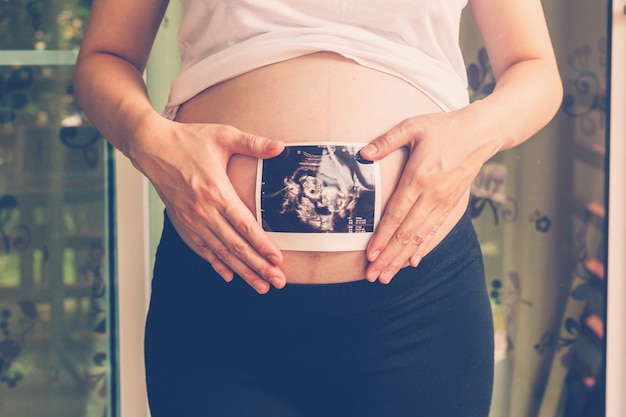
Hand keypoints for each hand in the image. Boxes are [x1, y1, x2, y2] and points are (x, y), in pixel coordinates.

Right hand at [131, 118, 285, 293]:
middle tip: (277, 281)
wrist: (151, 146)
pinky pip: (201, 248)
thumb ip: (253, 143)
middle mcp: (203, 211)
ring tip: (260, 286)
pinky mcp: (182, 222)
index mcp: (216, 192)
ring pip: (221, 252)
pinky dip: (215, 263)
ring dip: (241, 271)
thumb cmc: (188, 140)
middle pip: (236, 246)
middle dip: (258, 266)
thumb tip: (281, 145)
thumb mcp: (223, 135)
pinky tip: (228, 276)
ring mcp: (191, 220)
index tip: (278, 260)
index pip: (245, 226)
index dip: (262, 245)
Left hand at [359, 112, 492, 283]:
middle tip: (374, 275)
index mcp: (419, 177)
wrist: (481, 133)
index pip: (396, 214)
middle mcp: (432, 195)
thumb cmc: (444, 128)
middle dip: (388, 256)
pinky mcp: (452, 205)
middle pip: (406, 232)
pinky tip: (412, 261)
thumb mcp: (413, 126)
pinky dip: (423, 248)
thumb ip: (386, 140)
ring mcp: (443, 203)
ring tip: (388, 275)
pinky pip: (435, 231)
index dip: (382, 237)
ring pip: (420, 237)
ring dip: (402, 258)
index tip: (370, 255)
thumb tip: (364, 154)